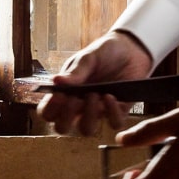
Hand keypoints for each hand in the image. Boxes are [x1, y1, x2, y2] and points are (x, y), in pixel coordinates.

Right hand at [37, 31, 152, 134]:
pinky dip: (111, 112)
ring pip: (87, 130)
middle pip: (62, 128)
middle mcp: (79, 107)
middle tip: (74, 99)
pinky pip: (114, 123)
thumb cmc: (104, 53)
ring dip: (88, 116)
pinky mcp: (119, 111)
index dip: (49, 110)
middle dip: (66, 118)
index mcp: (66, 94)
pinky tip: (110, 96)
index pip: (48, 112)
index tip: (59, 96)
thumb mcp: (88, 58)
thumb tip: (56, 81)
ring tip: (94, 95)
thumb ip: (75, 72)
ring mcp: (98, 111)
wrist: (131, 48)